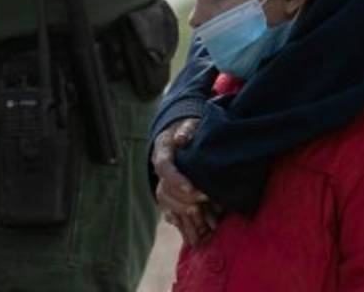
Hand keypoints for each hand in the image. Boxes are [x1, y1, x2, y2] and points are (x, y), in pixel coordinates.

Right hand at [152, 117, 214, 245]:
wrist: (181, 137)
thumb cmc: (188, 129)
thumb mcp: (190, 124)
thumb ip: (187, 128)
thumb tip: (181, 136)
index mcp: (162, 151)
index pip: (164, 167)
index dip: (176, 179)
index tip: (191, 188)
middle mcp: (159, 171)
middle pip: (165, 190)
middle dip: (184, 198)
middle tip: (204, 200)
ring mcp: (163, 185)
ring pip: (167, 205)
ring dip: (184, 216)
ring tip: (203, 225)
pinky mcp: (171, 197)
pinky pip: (172, 215)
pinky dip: (183, 226)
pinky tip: (195, 237)